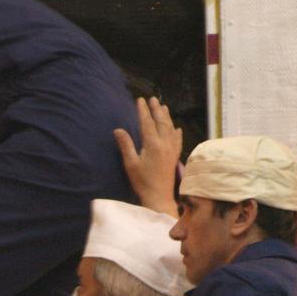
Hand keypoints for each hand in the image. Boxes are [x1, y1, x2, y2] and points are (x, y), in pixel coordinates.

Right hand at [115, 96, 182, 215]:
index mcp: (153, 144)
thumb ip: (126, 145)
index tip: (140, 100)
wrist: (159, 197)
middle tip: (153, 99)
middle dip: (156, 109)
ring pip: (170, 128)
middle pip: (161, 122)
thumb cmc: (142, 182)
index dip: (143, 110)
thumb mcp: (131, 164)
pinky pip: (178, 140)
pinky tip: (177, 128)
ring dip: (167, 117)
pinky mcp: (174, 156)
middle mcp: (165, 144)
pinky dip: (177, 132)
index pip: (147, 122)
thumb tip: (118, 130)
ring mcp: (172, 150)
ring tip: (164, 107)